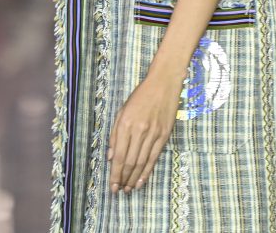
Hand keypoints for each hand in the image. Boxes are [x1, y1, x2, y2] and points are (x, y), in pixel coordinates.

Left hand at [107, 74, 180, 193]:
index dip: (115, 173)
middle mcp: (139, 131)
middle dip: (123, 179)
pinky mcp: (164, 135)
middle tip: (119, 191)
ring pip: (142, 162)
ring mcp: (153, 134)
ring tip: (129, 189)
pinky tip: (141, 181)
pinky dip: (147, 171)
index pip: (119, 156)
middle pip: (130, 162)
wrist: (163, 84)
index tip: (112, 185)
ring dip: (134, 178)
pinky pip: (154, 157)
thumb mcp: (122, 111)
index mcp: (126, 124)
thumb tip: (111, 157)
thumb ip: (115, 134)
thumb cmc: (140, 96)